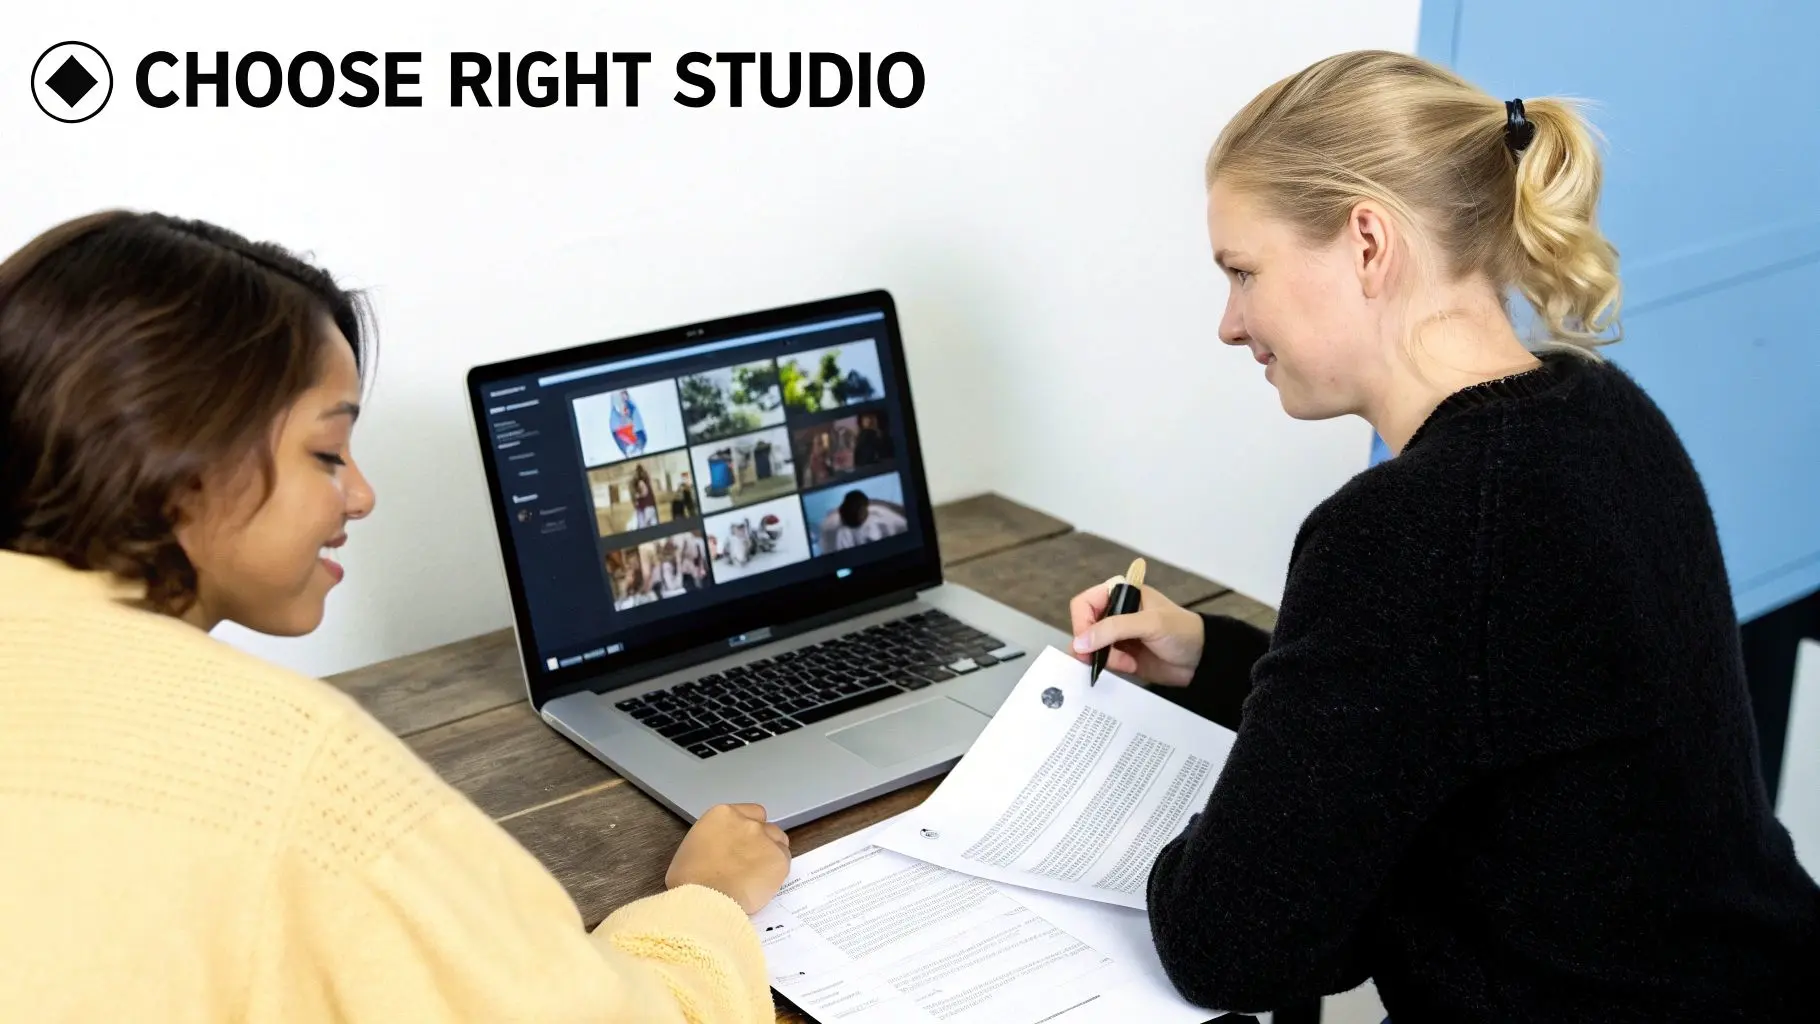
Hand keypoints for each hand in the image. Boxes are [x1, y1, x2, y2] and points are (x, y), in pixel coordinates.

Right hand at [665, 803, 791, 913]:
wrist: (705, 899)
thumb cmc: (690, 880)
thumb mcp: (693, 847)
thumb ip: (713, 839)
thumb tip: (720, 849)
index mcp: (723, 814)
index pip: (751, 812)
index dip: (750, 828)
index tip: (747, 842)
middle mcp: (747, 822)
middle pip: (767, 826)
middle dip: (763, 841)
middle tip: (754, 861)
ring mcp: (765, 839)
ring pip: (779, 842)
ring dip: (772, 855)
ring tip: (759, 875)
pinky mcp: (779, 859)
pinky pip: (785, 862)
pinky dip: (777, 873)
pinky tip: (763, 885)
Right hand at [1068, 579, 1204, 686]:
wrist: (1201, 660)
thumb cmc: (1183, 632)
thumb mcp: (1150, 624)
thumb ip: (1114, 628)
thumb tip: (1081, 642)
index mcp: (1122, 593)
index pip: (1084, 604)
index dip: (1082, 623)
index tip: (1087, 643)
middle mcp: (1116, 612)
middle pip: (1084, 627)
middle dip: (1093, 645)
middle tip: (1103, 658)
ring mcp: (1117, 635)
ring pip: (1090, 647)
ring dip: (1103, 658)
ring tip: (1126, 663)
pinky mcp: (1121, 654)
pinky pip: (1101, 661)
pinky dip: (1109, 666)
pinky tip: (1129, 666)